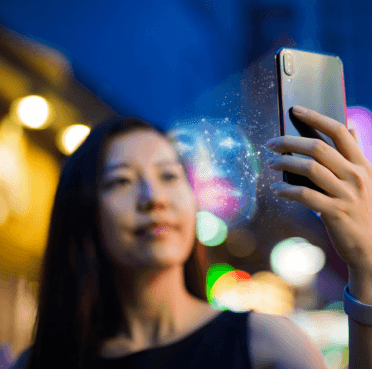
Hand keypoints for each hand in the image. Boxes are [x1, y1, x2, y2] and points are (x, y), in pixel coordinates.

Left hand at [266, 105, 371, 274]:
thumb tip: (350, 129)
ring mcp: (346, 194)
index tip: (295, 110)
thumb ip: (355, 154)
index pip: (338, 132)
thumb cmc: (362, 209)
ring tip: (271, 164)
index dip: (315, 117)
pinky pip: (304, 195)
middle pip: (317, 148)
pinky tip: (276, 189)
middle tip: (271, 144)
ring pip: (309, 168)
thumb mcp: (365, 179)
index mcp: (361, 164)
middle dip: (290, 142)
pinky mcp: (335, 212)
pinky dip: (286, 190)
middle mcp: (355, 175)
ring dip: (284, 163)